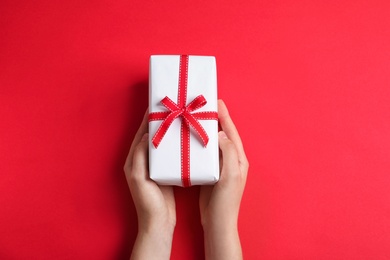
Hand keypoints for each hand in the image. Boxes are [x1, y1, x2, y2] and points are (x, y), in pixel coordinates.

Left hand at [124, 110, 175, 259]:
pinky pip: (167, 155)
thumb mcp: (140, 177)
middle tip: (169, 111)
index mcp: (133, 161)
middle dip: (158, 124)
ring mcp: (153, 167)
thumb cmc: (147, 201)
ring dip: (167, 133)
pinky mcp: (163, 173)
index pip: (140, 135)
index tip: (154, 107)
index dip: (146, 121)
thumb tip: (145, 136)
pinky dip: (173, 146)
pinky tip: (182, 140)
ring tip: (177, 121)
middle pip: (149, 137)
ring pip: (160, 145)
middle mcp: (142, 162)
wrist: (158, 222)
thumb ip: (140, 156)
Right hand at [199, 100, 248, 259]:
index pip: (232, 132)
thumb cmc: (226, 201)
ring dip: (206, 131)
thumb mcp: (230, 176)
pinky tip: (190, 140)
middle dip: (215, 120)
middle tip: (204, 107)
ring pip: (213, 143)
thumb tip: (220, 133)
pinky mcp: (211, 173)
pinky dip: (199, 144)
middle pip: (223, 134)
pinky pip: (205, 154)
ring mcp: (221, 167)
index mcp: (239, 159)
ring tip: (195, 119)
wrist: (218, 222)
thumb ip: (228, 153)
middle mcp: (231, 160)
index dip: (225, 116)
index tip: (217, 101)